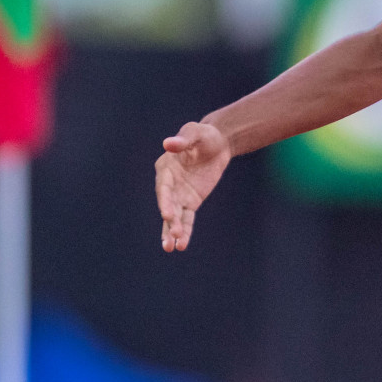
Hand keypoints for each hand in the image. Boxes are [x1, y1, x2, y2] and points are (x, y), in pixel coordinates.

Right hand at [155, 121, 230, 251]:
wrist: (218, 143)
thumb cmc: (203, 135)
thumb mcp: (195, 132)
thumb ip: (183, 140)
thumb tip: (168, 143)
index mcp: (166, 168)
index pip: (164, 187)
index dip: (165, 201)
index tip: (168, 215)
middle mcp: (169, 184)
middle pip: (168, 205)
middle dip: (169, 222)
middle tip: (172, 238)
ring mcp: (179, 195)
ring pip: (175, 217)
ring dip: (173, 231)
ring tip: (172, 248)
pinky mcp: (191, 201)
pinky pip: (187, 218)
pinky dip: (186, 231)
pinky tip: (183, 245)